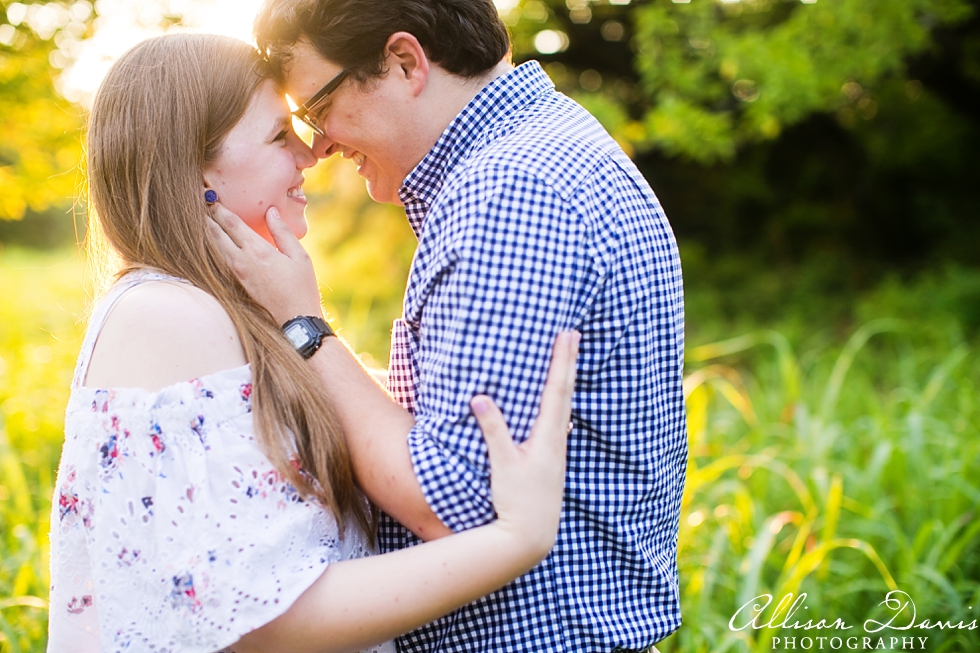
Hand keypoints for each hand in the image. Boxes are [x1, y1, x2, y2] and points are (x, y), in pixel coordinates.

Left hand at [207, 204, 322, 323]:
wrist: (294, 320)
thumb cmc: (301, 287)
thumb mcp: (300, 256)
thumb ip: (282, 232)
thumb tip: (271, 211)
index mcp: (258, 250)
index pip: (231, 223)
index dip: (217, 207)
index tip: (209, 195)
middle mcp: (242, 260)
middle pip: (215, 233)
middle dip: (206, 216)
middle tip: (196, 201)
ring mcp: (236, 273)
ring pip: (213, 247)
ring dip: (206, 231)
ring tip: (199, 218)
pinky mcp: (236, 283)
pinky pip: (218, 260)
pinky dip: (212, 247)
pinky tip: (210, 242)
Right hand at [471, 331, 579, 556]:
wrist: (532, 536)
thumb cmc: (517, 501)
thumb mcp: (501, 464)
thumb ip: (493, 430)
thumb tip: (481, 398)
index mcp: (547, 437)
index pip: (556, 390)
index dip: (561, 361)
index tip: (567, 336)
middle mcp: (558, 441)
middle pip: (566, 393)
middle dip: (569, 362)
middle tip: (574, 336)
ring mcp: (557, 452)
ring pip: (565, 407)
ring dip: (566, 381)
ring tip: (569, 361)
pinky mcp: (552, 462)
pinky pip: (560, 423)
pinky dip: (561, 404)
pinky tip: (560, 409)